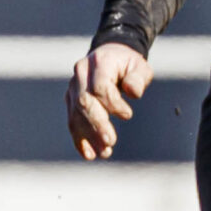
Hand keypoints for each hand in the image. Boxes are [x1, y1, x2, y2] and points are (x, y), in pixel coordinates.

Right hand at [66, 43, 151, 160]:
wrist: (109, 55)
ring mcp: (73, 87)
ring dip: (89, 136)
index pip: (100, 87)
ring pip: (76, 114)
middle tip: (110, 143)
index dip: (112, 103)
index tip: (128, 115)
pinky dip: (80, 139)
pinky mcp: (71, 100)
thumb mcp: (140, 66)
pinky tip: (89, 154)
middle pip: (85, 102)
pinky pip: (72, 121)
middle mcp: (81, 74)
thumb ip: (138, 78)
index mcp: (99, 63)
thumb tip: (134, 92)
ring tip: (104, 153)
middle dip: (97, 125)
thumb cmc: (128, 64)